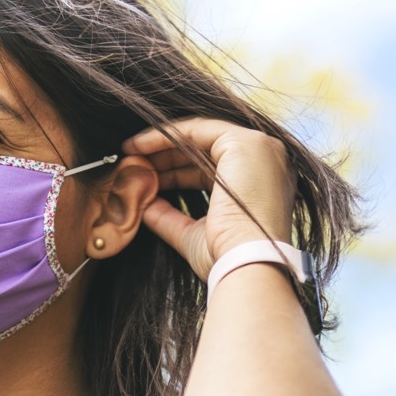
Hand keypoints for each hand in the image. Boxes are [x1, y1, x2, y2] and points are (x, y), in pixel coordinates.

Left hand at [122, 118, 296, 277]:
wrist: (245, 264)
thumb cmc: (225, 258)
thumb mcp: (192, 234)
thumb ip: (168, 217)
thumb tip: (143, 205)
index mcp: (259, 184)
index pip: (210, 169)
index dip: (175, 170)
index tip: (145, 176)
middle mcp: (265, 162)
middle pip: (204, 150)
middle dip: (165, 156)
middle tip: (133, 162)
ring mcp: (259, 149)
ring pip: (199, 136)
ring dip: (161, 144)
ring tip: (130, 154)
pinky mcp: (246, 143)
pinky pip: (196, 130)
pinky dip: (165, 135)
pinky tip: (138, 146)